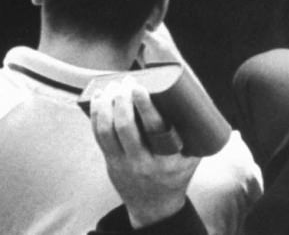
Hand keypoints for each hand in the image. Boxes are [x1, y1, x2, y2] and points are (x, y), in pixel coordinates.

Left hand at [89, 78, 199, 229]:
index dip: (144, 107)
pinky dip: (96, 114)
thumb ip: (192, 130)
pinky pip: (99, 136)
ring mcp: (124, 164)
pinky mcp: (110, 162)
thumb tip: (192, 91)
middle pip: (126, 128)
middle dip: (122, 100)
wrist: (156, 206)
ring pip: (108, 131)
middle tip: (126, 81)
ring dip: (106, 104)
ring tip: (112, 86)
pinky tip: (98, 98)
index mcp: (167, 161)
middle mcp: (143, 163)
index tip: (139, 88)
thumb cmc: (176, 173)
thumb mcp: (191, 156)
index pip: (153, 130)